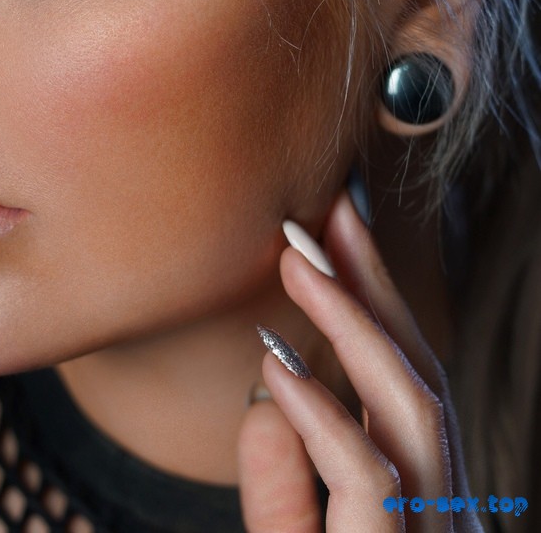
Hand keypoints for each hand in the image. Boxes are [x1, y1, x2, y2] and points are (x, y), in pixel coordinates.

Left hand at [238, 189, 481, 531]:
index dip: (374, 299)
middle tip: (329, 208)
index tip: (334, 227)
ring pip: (414, 409)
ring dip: (355, 324)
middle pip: (419, 373)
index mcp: (422, 499)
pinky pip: (371, 477)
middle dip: (374, 285)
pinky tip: (280, 367)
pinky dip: (326, 416)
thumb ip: (283, 492)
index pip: (405, 379)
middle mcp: (444, 510)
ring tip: (297, 261)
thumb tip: (267, 403)